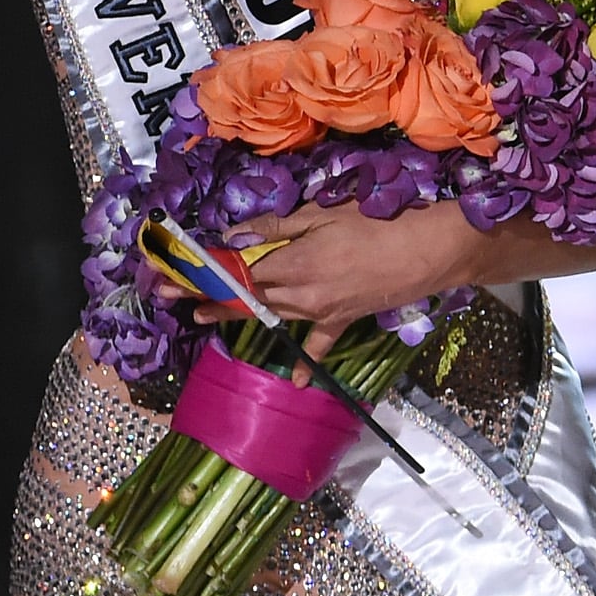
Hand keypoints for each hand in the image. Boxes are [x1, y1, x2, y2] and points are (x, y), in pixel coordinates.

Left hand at [194, 199, 484, 360]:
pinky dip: (304, 364)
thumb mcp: (324, 214)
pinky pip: (318, 344)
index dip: (200, 272)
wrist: (428, 251)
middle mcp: (299, 294)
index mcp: (291, 263)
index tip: (168, 275)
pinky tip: (294, 381)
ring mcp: (319, 311)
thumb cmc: (378, 223)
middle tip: (167, 296)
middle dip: (203, 295)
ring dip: (234, 315)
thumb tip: (235, 235)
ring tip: (202, 315)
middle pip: (243, 296)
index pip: (234, 270)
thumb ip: (276, 226)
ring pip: (269, 315)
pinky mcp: (342, 320)